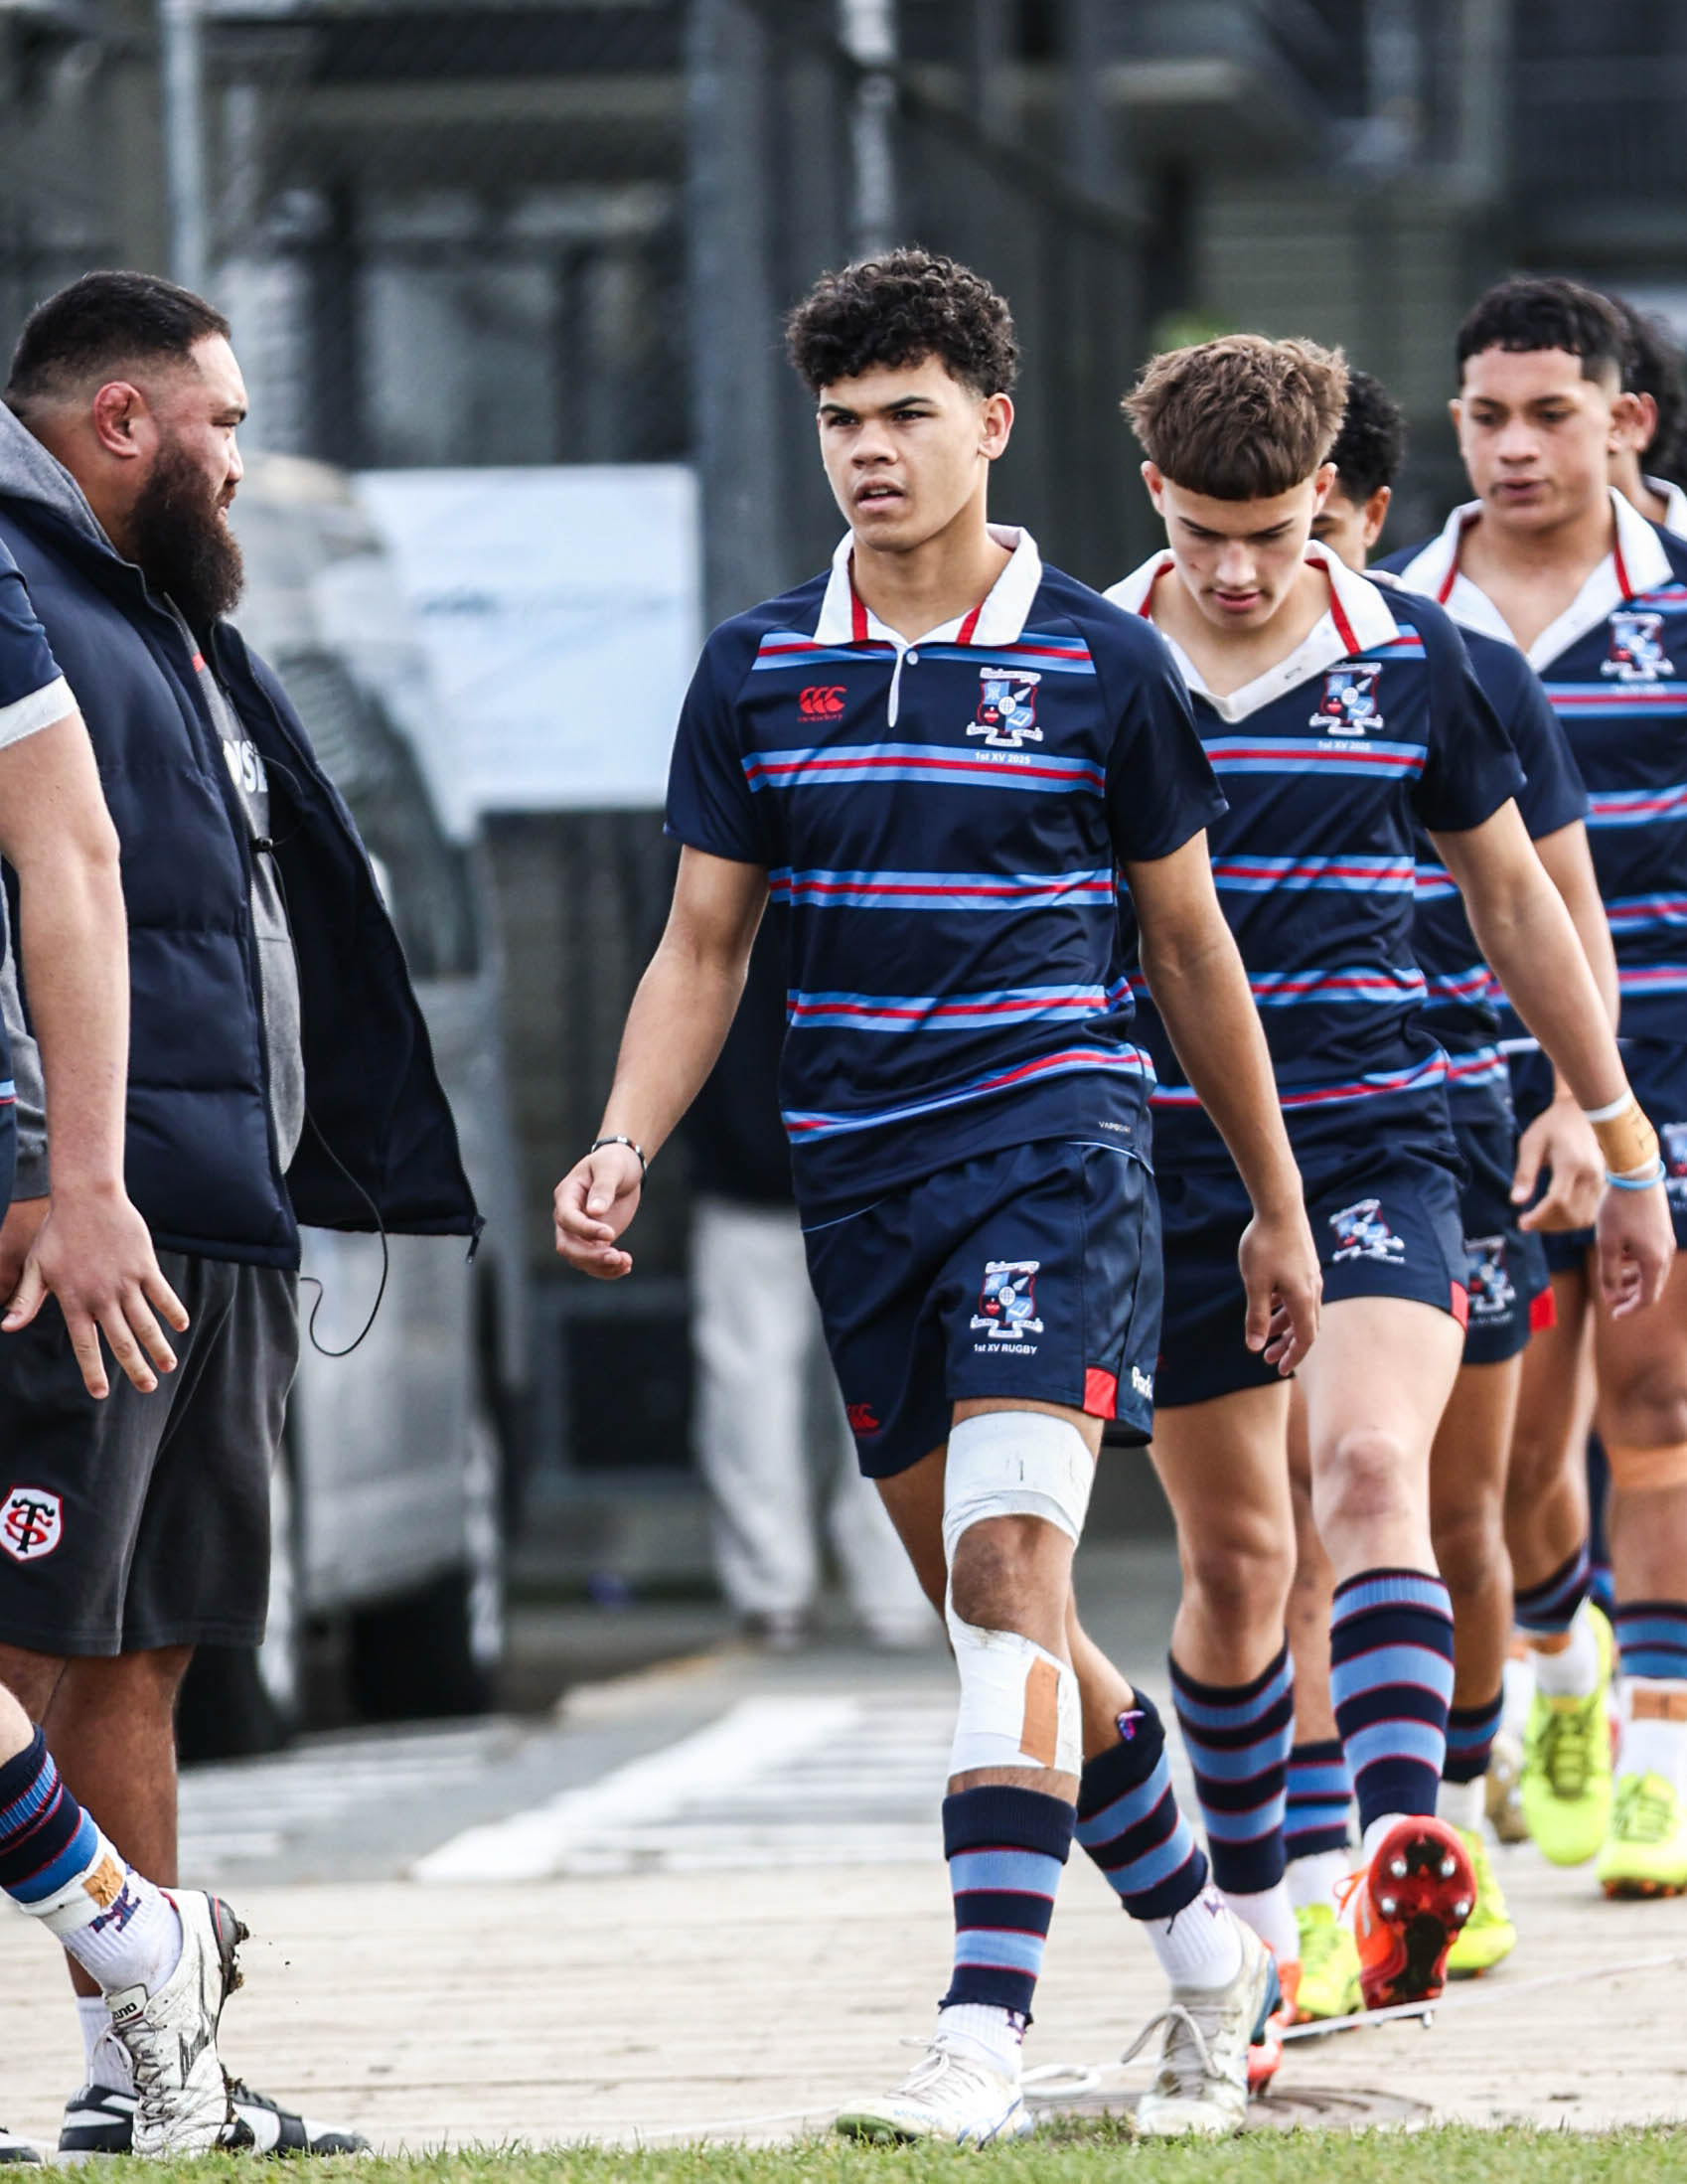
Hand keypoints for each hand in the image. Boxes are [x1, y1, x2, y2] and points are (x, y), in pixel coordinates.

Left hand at [2, 1186, 189, 1397]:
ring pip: (145, 1323)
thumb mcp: (36, 1267)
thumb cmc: (58, 1233)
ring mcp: (126, 1282)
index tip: (100, 1393)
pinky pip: (162, 1294)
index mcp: (75, 1301)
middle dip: (135, 1368)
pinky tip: (181, 1326)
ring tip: (169, 1367)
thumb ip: (25, 1300)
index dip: (93, 1371)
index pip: (85, 1345)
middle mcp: (102, 1297)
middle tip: (147, 1389)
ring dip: (158, 1347)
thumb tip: (5, 1328)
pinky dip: (172, 1311)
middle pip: (122, 1341)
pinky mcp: (144, 1266)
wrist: (86, 1197)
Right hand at [552, 1144, 644, 1278]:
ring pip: (579, 1258)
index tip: (610, 1233)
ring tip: (626, 1263)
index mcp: (566, 1195)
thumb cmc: (613, 1163)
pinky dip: (608, 1269)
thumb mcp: (611, 1168)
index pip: (567, 1219)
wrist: (623, 1170)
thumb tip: (594, 1212)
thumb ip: (603, 1188)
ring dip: (601, 1266)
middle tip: (617, 1256)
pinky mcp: (593, 1241)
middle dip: (590, 1255)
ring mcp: (579, 1232)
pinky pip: (594, 1262)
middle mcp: (567, 1217)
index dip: (585, 1230)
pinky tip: (626, 1266)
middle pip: (567, 1245)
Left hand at [1238, 1198, 1321, 1374]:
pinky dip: (1285, 1307)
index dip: (1294, 1357)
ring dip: (1284, 1326)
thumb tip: (1254, 1348)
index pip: (1305, 1338)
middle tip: (1269, 1359)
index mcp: (1303, 1298)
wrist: (1280, 1207)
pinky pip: (1298, 1295)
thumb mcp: (1255, 1284)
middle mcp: (1313, 1290)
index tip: (1280, 1370)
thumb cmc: (1264, 1245)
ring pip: (1301, 1310)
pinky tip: (1268, 1305)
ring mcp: (1310, 1276)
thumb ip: (1256, 1317)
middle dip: (1288, 1345)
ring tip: (1265, 1335)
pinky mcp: (1305, 1265)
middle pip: (1306, 1327)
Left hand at [1514, 1096, 1603, 1231]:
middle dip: (1546, 1224)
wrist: (1580, 1113)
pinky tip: (1553, 1215)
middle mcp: (1590, 1174)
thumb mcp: (1531, 1143)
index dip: (1539, 1217)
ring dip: (1559, 1226)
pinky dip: (1570, 1220)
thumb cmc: (1551, 1126)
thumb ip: (1524, 1173)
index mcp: (1572, 1163)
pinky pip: (1589, 1213)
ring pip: (1582, 1218)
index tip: (1521, 1223)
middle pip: (1571, 1214)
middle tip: (1525, 1223)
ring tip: (1538, 1220)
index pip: (1557, 1201)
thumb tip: (1516, 1202)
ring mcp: (1599, 1181)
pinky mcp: (1601, 1185)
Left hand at [1594, 1175, 1675, 1319]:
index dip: (1629, 1309)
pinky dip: (1636, 1263)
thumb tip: (1610, 1297)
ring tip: (1612, 1278)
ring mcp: (1666, 1241)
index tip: (1613, 1315)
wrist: (1635, 1174)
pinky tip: (1620, 1256)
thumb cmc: (1618, 1209)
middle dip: (1630, 1295)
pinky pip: (1651, 1255)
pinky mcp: (1662, 1230)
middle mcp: (1665, 1254)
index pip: (1646, 1298)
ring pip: (1651, 1270)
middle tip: (1609, 1297)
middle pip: (1650, 1286)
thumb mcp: (1607, 1244)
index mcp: (1654, 1262)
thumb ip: (1608, 1273)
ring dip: (1632, 1279)